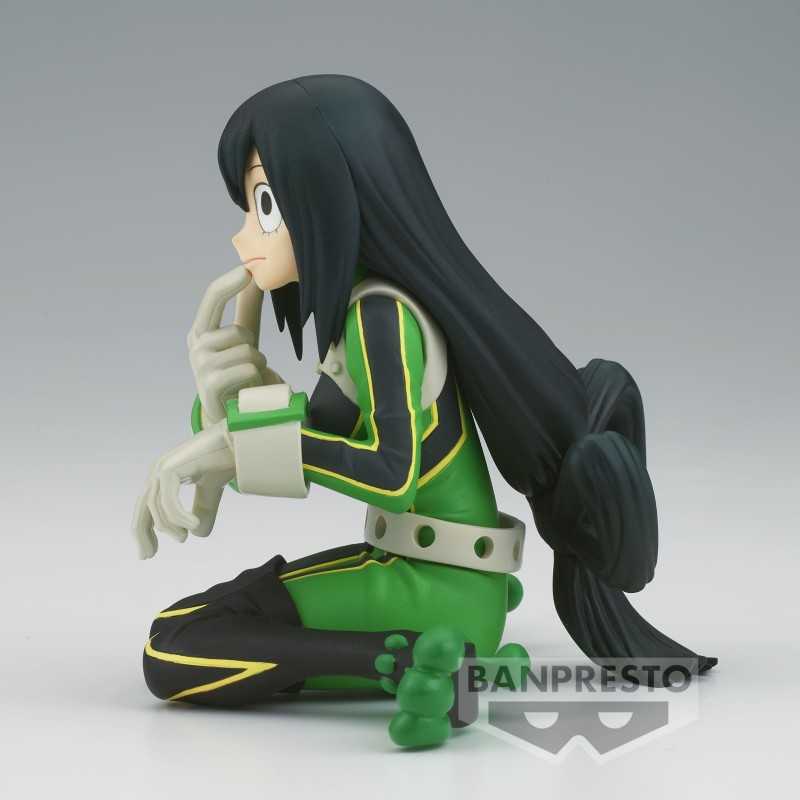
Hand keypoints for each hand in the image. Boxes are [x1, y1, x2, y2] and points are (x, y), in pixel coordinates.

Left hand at [132, 421, 235, 558]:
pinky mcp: (172, 468)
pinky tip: (193, 525)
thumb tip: (196, 534)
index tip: (149, 553)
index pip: (146, 508)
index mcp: (164, 476)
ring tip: (183, 538)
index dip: (145, 531)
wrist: (237, 437)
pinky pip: (169, 500)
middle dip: (142, 534)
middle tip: (147, 556)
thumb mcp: (211, 492)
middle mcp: (159, 471)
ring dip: (169, 527)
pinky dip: (179, 517)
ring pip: (155, 507)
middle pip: (142, 508)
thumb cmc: (224, 459)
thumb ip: (203, 511)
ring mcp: (163, 468)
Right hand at [188, 266, 277, 424]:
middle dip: (254, 348)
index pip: (213, 298)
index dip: (230, 282)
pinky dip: (255, 379)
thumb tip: (252, 272)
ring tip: (247, 380)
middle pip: (240, 331)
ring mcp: (200, 365)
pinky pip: (246, 369)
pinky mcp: (210, 384)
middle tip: (247, 366)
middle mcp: (196, 346)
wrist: (230, 416)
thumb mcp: (242, 338)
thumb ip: (245, 307)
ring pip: (248, 351)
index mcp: (201, 331)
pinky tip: (245, 390)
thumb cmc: (237, 374)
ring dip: (257, 366)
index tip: (248, 269)